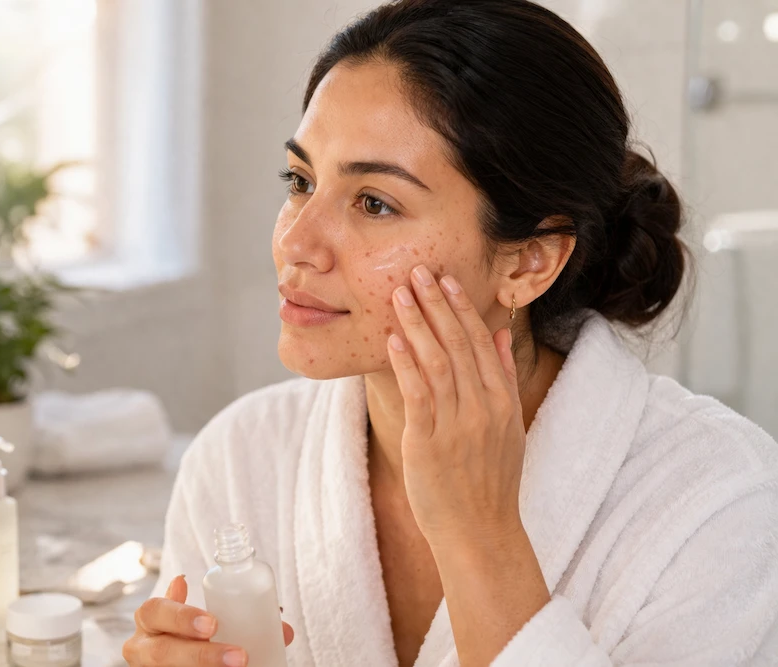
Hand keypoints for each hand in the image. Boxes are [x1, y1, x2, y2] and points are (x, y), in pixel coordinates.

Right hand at [122, 575, 294, 666]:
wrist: (174, 657)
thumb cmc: (189, 633)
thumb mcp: (201, 619)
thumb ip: (228, 613)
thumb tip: (284, 629)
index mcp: (150, 618)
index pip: (155, 610)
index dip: (181, 616)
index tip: (213, 622)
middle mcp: (141, 646)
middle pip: (161, 652)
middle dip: (200, 655)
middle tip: (239, 656)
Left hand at [387, 266, 526, 551]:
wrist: (481, 532)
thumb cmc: (490, 482)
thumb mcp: (509, 427)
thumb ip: (504, 377)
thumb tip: (500, 334)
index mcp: (501, 401)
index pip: (480, 342)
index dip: (461, 308)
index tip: (445, 279)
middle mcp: (482, 407)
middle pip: (458, 344)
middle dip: (437, 304)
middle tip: (418, 271)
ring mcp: (457, 424)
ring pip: (436, 361)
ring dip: (417, 324)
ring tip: (400, 294)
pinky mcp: (429, 441)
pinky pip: (418, 394)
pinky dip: (406, 363)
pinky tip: (393, 339)